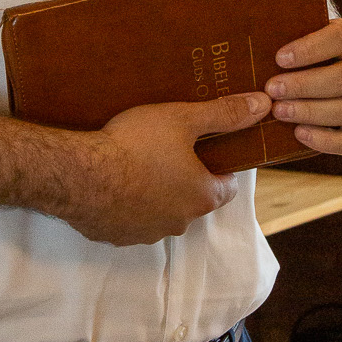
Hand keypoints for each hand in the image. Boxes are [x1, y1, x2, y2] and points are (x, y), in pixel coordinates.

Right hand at [66, 89, 272, 245]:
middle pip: (194, 199)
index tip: (206, 148)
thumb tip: (263, 105)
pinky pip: (130, 219)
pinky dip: (128, 204)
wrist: (79, 174)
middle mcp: (179, 223)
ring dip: (156, 193)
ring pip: (162, 211)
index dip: (220, 165)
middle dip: (185, 178)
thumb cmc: (134, 145)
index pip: (227, 187)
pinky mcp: (116, 236)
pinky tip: (113, 181)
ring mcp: (146, 234)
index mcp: (202, 197)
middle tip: (168, 148)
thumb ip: (224, 114)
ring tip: (137, 162)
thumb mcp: (183, 119)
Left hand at [266, 17, 341, 155]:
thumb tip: (246, 18)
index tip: (279, 57)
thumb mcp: (284, 30)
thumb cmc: (284, 49)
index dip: (313, 48)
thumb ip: (276, 24)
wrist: (291, 75)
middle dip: (306, 85)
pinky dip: (325, 140)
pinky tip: (298, 133)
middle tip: (271, 88)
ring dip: (313, 111)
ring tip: (278, 111)